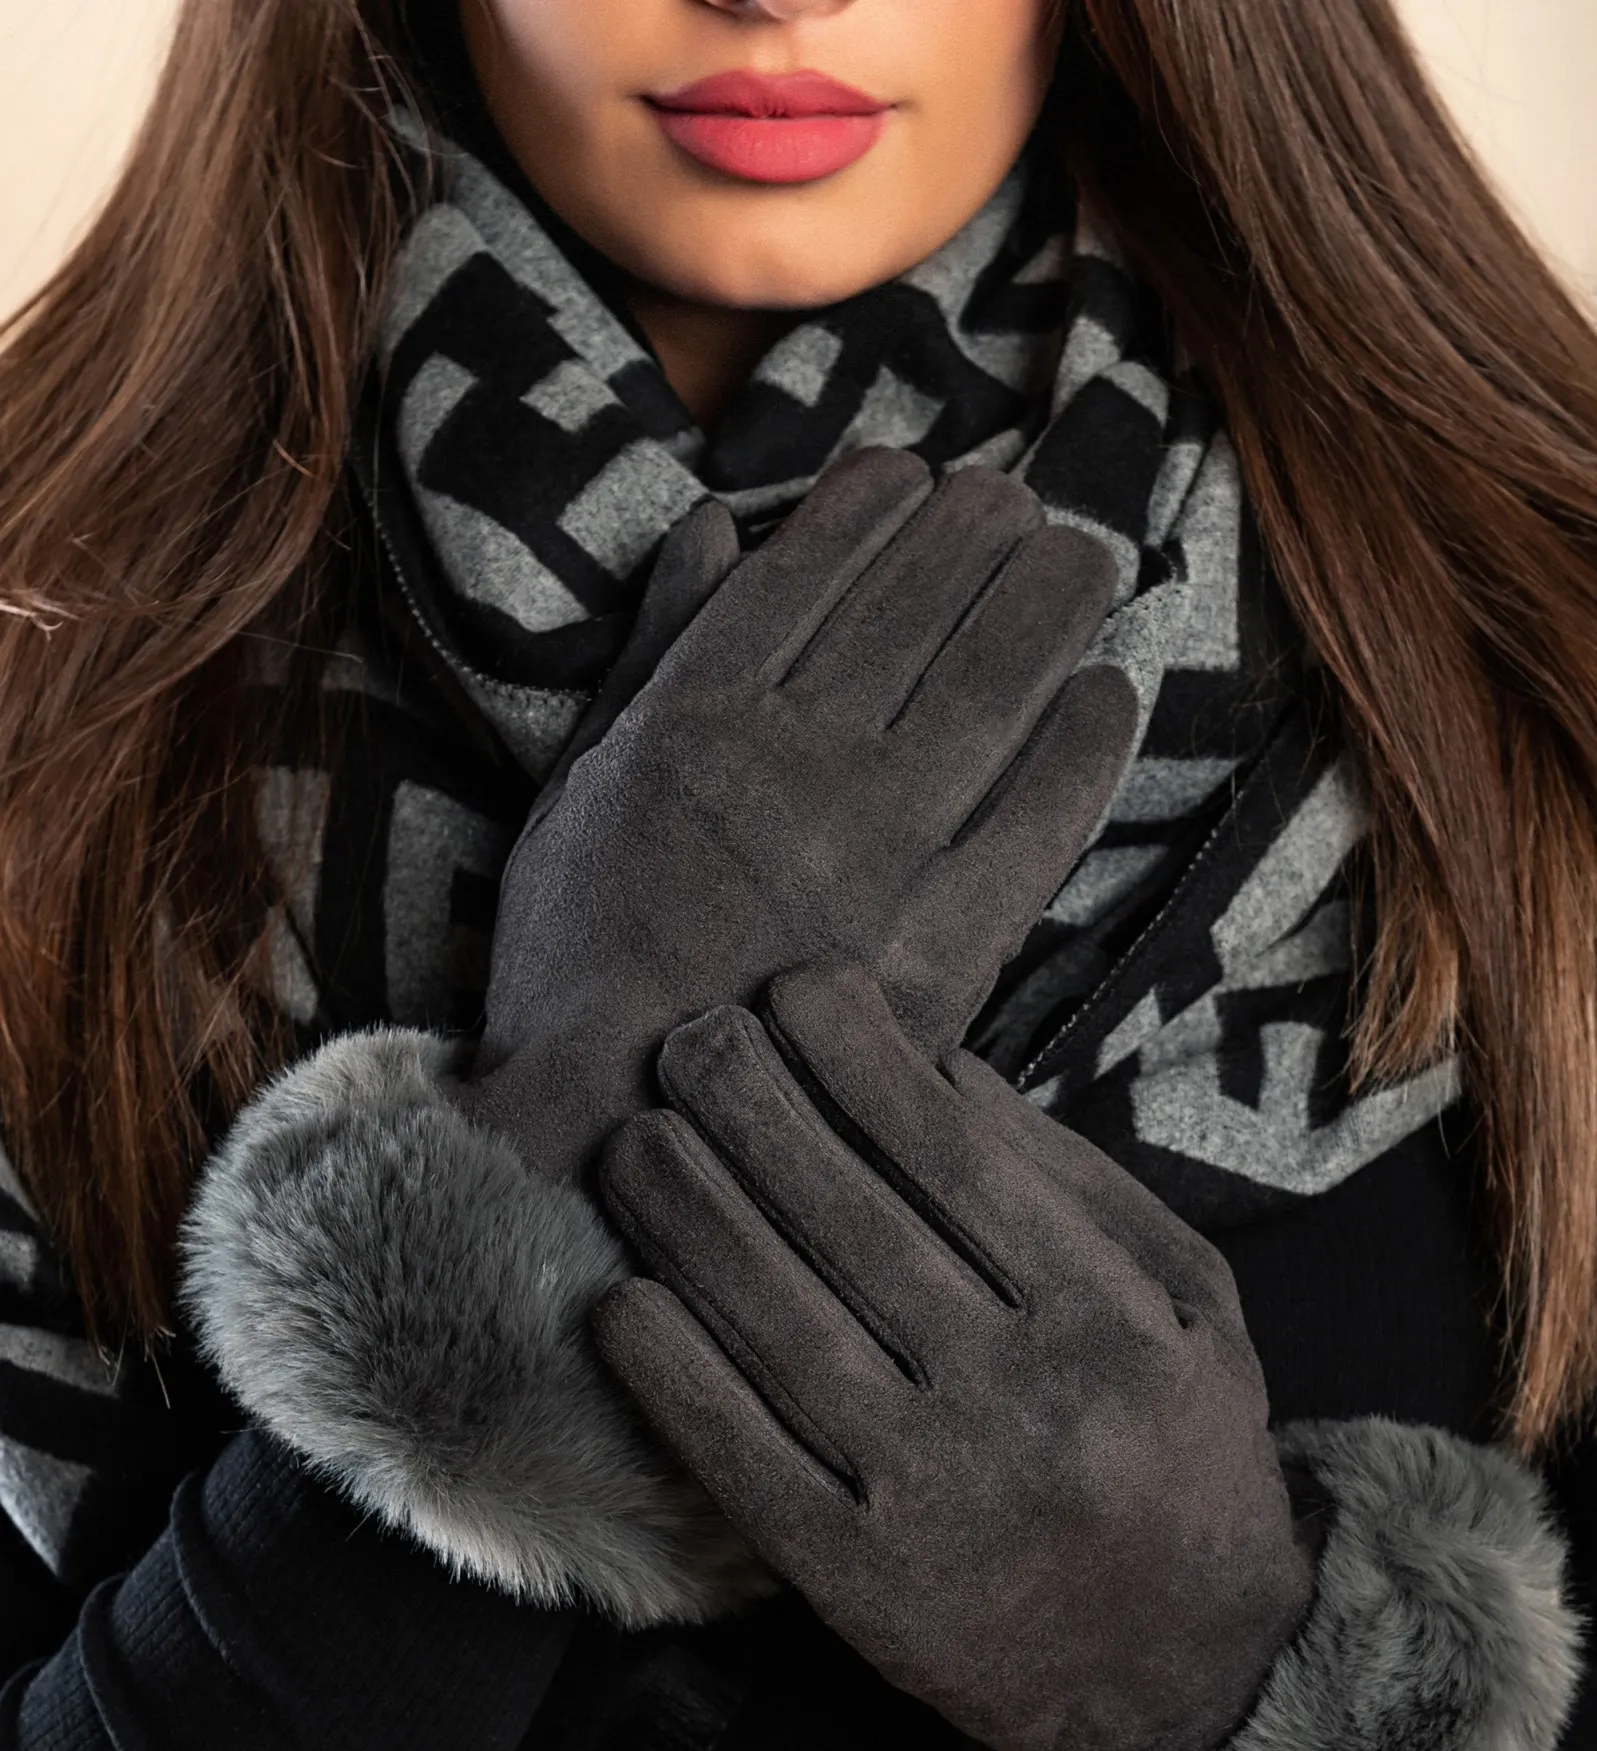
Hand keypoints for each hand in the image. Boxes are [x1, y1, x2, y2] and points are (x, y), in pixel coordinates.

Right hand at [462, 448, 1134, 1180]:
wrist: (602, 1137)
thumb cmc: (574, 966)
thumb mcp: (573, 788)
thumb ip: (649, 653)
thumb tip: (714, 524)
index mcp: (693, 722)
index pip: (815, 565)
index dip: (883, 501)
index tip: (919, 474)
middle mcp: (794, 767)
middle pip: (922, 600)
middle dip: (985, 528)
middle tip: (1021, 506)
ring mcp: (878, 855)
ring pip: (996, 679)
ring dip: (1052, 598)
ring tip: (1081, 561)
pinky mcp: (946, 946)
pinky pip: (1043, 814)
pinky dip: (1084, 741)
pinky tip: (1106, 693)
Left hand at [592, 964, 1314, 1750]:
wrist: (1181, 1673)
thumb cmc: (1182, 1454)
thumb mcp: (1194, 1303)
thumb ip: (1081, 1184)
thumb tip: (941, 1065)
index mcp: (1107, 1318)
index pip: (951, 1156)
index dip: (854, 1058)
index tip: (790, 990)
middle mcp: (1021, 1398)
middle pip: (849, 1223)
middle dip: (750, 1109)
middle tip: (685, 1038)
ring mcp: (934, 1493)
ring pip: (780, 1327)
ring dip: (687, 1220)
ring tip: (633, 1141)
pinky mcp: (859, 1579)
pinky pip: (743, 1459)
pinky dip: (672, 1376)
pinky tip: (621, 1299)